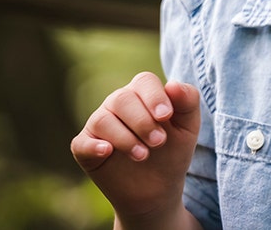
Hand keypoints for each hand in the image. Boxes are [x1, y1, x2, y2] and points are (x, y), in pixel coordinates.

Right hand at [71, 72, 200, 224]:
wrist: (159, 188)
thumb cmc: (173, 150)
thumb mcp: (188, 127)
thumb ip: (188, 101)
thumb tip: (173, 85)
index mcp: (143, 93)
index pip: (144, 81)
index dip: (154, 97)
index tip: (165, 117)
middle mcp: (117, 103)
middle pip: (122, 99)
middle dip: (143, 122)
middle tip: (159, 142)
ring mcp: (99, 124)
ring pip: (103, 120)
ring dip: (125, 138)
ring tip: (143, 155)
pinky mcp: (85, 147)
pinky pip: (82, 143)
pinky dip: (94, 146)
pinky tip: (108, 151)